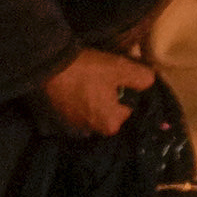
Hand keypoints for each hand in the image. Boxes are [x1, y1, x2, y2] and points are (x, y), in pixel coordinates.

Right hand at [35, 45, 154, 138]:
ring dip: (93, 96)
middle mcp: (92, 131)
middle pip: (111, 109)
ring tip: (87, 77)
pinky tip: (75, 83)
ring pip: (93, 108)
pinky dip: (78, 97)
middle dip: (110, 94)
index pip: (129, 106)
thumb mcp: (122, 69)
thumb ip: (143, 78)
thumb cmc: (88, 70)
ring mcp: (72, 125)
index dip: (127, 88)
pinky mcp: (58, 117)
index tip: (119, 75)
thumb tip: (149, 82)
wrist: (47, 65)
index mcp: (111, 125)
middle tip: (102, 75)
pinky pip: (77, 107)